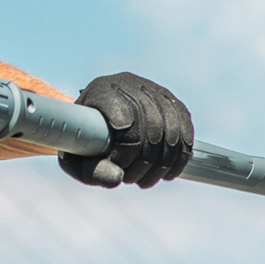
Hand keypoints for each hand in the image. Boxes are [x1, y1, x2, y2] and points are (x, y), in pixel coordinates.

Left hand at [60, 72, 193, 189]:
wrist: (99, 124)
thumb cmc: (86, 143)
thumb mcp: (78, 160)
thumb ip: (91, 171)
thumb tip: (117, 179)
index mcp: (102, 90)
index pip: (122, 116)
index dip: (124, 149)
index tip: (118, 165)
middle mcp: (130, 84)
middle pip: (151, 125)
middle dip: (144, 162)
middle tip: (131, 179)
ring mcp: (155, 90)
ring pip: (171, 131)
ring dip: (161, 165)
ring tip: (145, 180)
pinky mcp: (173, 102)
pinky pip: (186, 132)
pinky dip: (179, 159)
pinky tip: (166, 173)